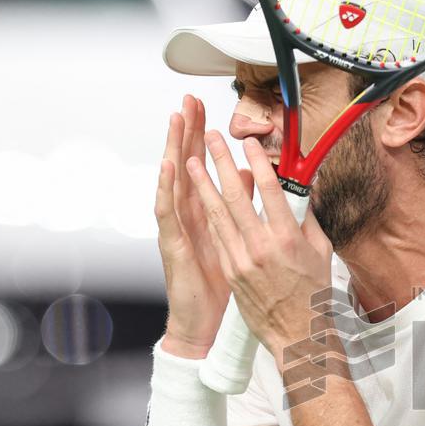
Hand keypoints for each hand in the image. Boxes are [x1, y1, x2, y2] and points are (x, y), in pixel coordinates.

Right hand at [155, 97, 250, 357]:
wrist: (207, 324)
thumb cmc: (225, 287)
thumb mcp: (243, 243)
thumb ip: (248, 210)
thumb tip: (257, 179)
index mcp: (208, 215)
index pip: (206, 168)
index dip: (207, 140)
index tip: (212, 111)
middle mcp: (190, 217)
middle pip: (187, 165)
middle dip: (189, 133)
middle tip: (190, 101)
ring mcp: (179, 230)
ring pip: (175, 181)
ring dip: (174, 149)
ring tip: (176, 120)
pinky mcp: (173, 246)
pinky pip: (168, 214)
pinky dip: (167, 187)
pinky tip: (169, 165)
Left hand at [186, 132, 333, 360]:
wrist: (297, 333)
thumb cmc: (312, 294)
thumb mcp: (320, 252)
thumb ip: (306, 220)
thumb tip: (300, 192)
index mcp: (287, 239)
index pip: (268, 190)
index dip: (257, 162)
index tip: (249, 143)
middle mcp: (261, 246)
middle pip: (235, 195)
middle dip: (221, 162)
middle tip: (211, 139)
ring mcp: (242, 259)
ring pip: (217, 214)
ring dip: (202, 184)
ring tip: (191, 162)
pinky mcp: (231, 271)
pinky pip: (218, 236)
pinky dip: (208, 213)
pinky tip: (200, 198)